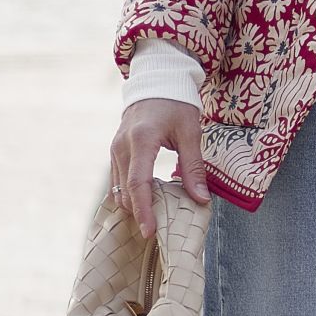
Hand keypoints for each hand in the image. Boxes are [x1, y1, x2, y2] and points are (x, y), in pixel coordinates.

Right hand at [108, 99, 207, 240]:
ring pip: (118, 187)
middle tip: (157, 233)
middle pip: (125, 190)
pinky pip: (118, 180)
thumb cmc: (176, 103)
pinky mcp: (115, 151)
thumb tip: (201, 199)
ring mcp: (115, 149)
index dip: (144, 210)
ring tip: (153, 220)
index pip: (139, 182)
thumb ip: (193, 166)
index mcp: (142, 140)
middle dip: (139, 213)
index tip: (150, 231)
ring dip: (133, 205)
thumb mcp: (190, 132)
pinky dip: (129, 194)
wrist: (155, 82)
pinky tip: (145, 203)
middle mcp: (122, 146)